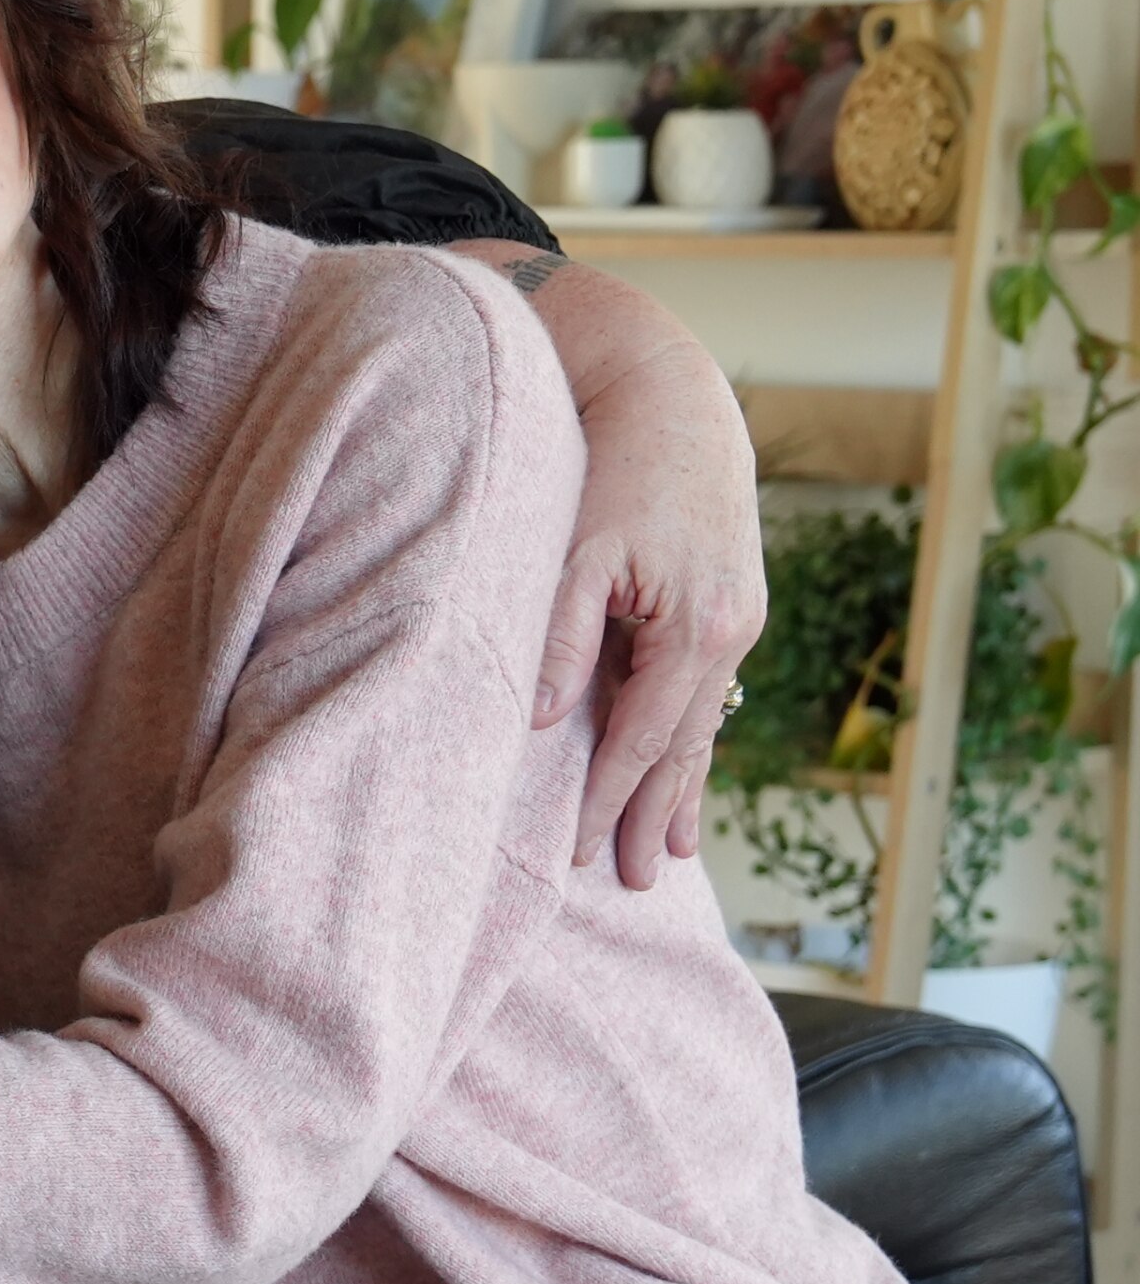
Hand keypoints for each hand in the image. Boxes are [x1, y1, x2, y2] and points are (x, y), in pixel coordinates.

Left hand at [525, 273, 763, 889]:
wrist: (673, 398)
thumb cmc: (609, 466)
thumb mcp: (578, 550)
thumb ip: (563, 635)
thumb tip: (545, 721)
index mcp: (696, 625)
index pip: (644, 736)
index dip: (610, 798)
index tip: (580, 852)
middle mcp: (730, 631)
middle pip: (684, 745)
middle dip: (654, 815)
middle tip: (634, 885)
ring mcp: (739, 621)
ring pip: (703, 725)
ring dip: (681, 791)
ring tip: (667, 858)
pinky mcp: (730, 608)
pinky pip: (706, 695)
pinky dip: (693, 741)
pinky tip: (687, 780)